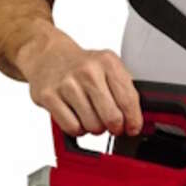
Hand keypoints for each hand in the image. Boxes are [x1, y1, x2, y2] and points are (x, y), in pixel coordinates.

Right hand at [19, 28, 142, 137]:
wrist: (49, 55)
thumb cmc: (83, 65)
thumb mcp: (109, 66)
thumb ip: (124, 88)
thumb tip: (136, 117)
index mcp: (108, 62)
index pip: (128, 99)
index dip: (133, 119)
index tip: (133, 128)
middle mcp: (88, 72)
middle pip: (112, 116)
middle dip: (116, 127)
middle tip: (114, 127)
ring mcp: (67, 84)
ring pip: (92, 125)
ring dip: (96, 129)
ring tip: (94, 118)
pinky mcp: (49, 97)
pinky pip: (72, 127)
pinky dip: (78, 130)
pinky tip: (79, 119)